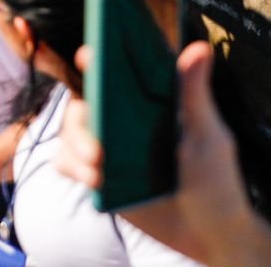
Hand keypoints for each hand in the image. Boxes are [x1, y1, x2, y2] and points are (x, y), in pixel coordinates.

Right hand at [58, 41, 267, 265]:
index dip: (97, 59)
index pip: (114, 72)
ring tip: (97, 169)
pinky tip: (96, 181)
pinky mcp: (95, 174)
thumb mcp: (208, 135)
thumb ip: (194, 93)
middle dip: (80, 121)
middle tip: (95, 146)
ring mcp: (105, 147)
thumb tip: (200, 47)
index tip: (89, 56)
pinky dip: (73, 167)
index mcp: (145, 104)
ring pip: (69, 132)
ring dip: (76, 148)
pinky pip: (65, 162)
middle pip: (82, 103)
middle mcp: (120, 120)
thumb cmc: (215, 180)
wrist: (208, 233)